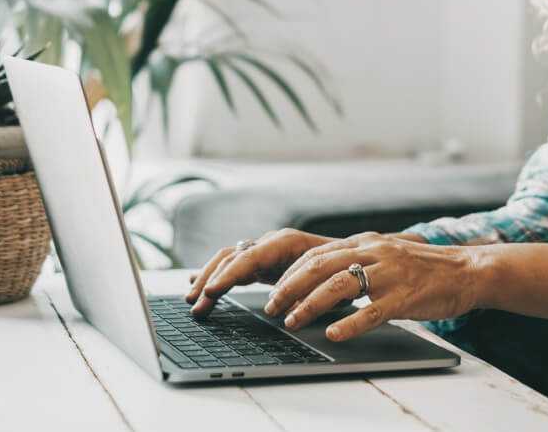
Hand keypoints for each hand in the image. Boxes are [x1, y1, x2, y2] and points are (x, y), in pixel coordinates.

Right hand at [185, 228, 333, 317]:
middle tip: (194, 303)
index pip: (250, 256)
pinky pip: (233, 265)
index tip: (212, 292)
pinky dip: (215, 275)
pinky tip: (197, 285)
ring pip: (228, 260)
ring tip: (191, 299)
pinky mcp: (263, 261)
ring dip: (208, 279)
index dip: (229, 274)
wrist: (355, 259)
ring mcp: (265, 250)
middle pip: (232, 257)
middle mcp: (272, 242)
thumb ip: (310, 292)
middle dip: (211, 279)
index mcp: (287, 243)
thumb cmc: (345, 271)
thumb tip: (290, 306)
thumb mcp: (333, 285)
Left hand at [264, 231, 479, 341]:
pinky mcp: (404, 297)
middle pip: (319, 267)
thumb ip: (356, 262)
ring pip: (339, 285)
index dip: (290, 275)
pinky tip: (334, 335)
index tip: (273, 293)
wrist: (466, 270)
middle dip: (290, 289)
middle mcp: (374, 252)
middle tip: (273, 308)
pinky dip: (349, 324)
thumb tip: (320, 281)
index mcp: (365, 242)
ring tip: (294, 322)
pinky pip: (371, 311)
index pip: (316, 255)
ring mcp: (389, 274)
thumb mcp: (385, 255)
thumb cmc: (425, 269)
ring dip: (310, 305)